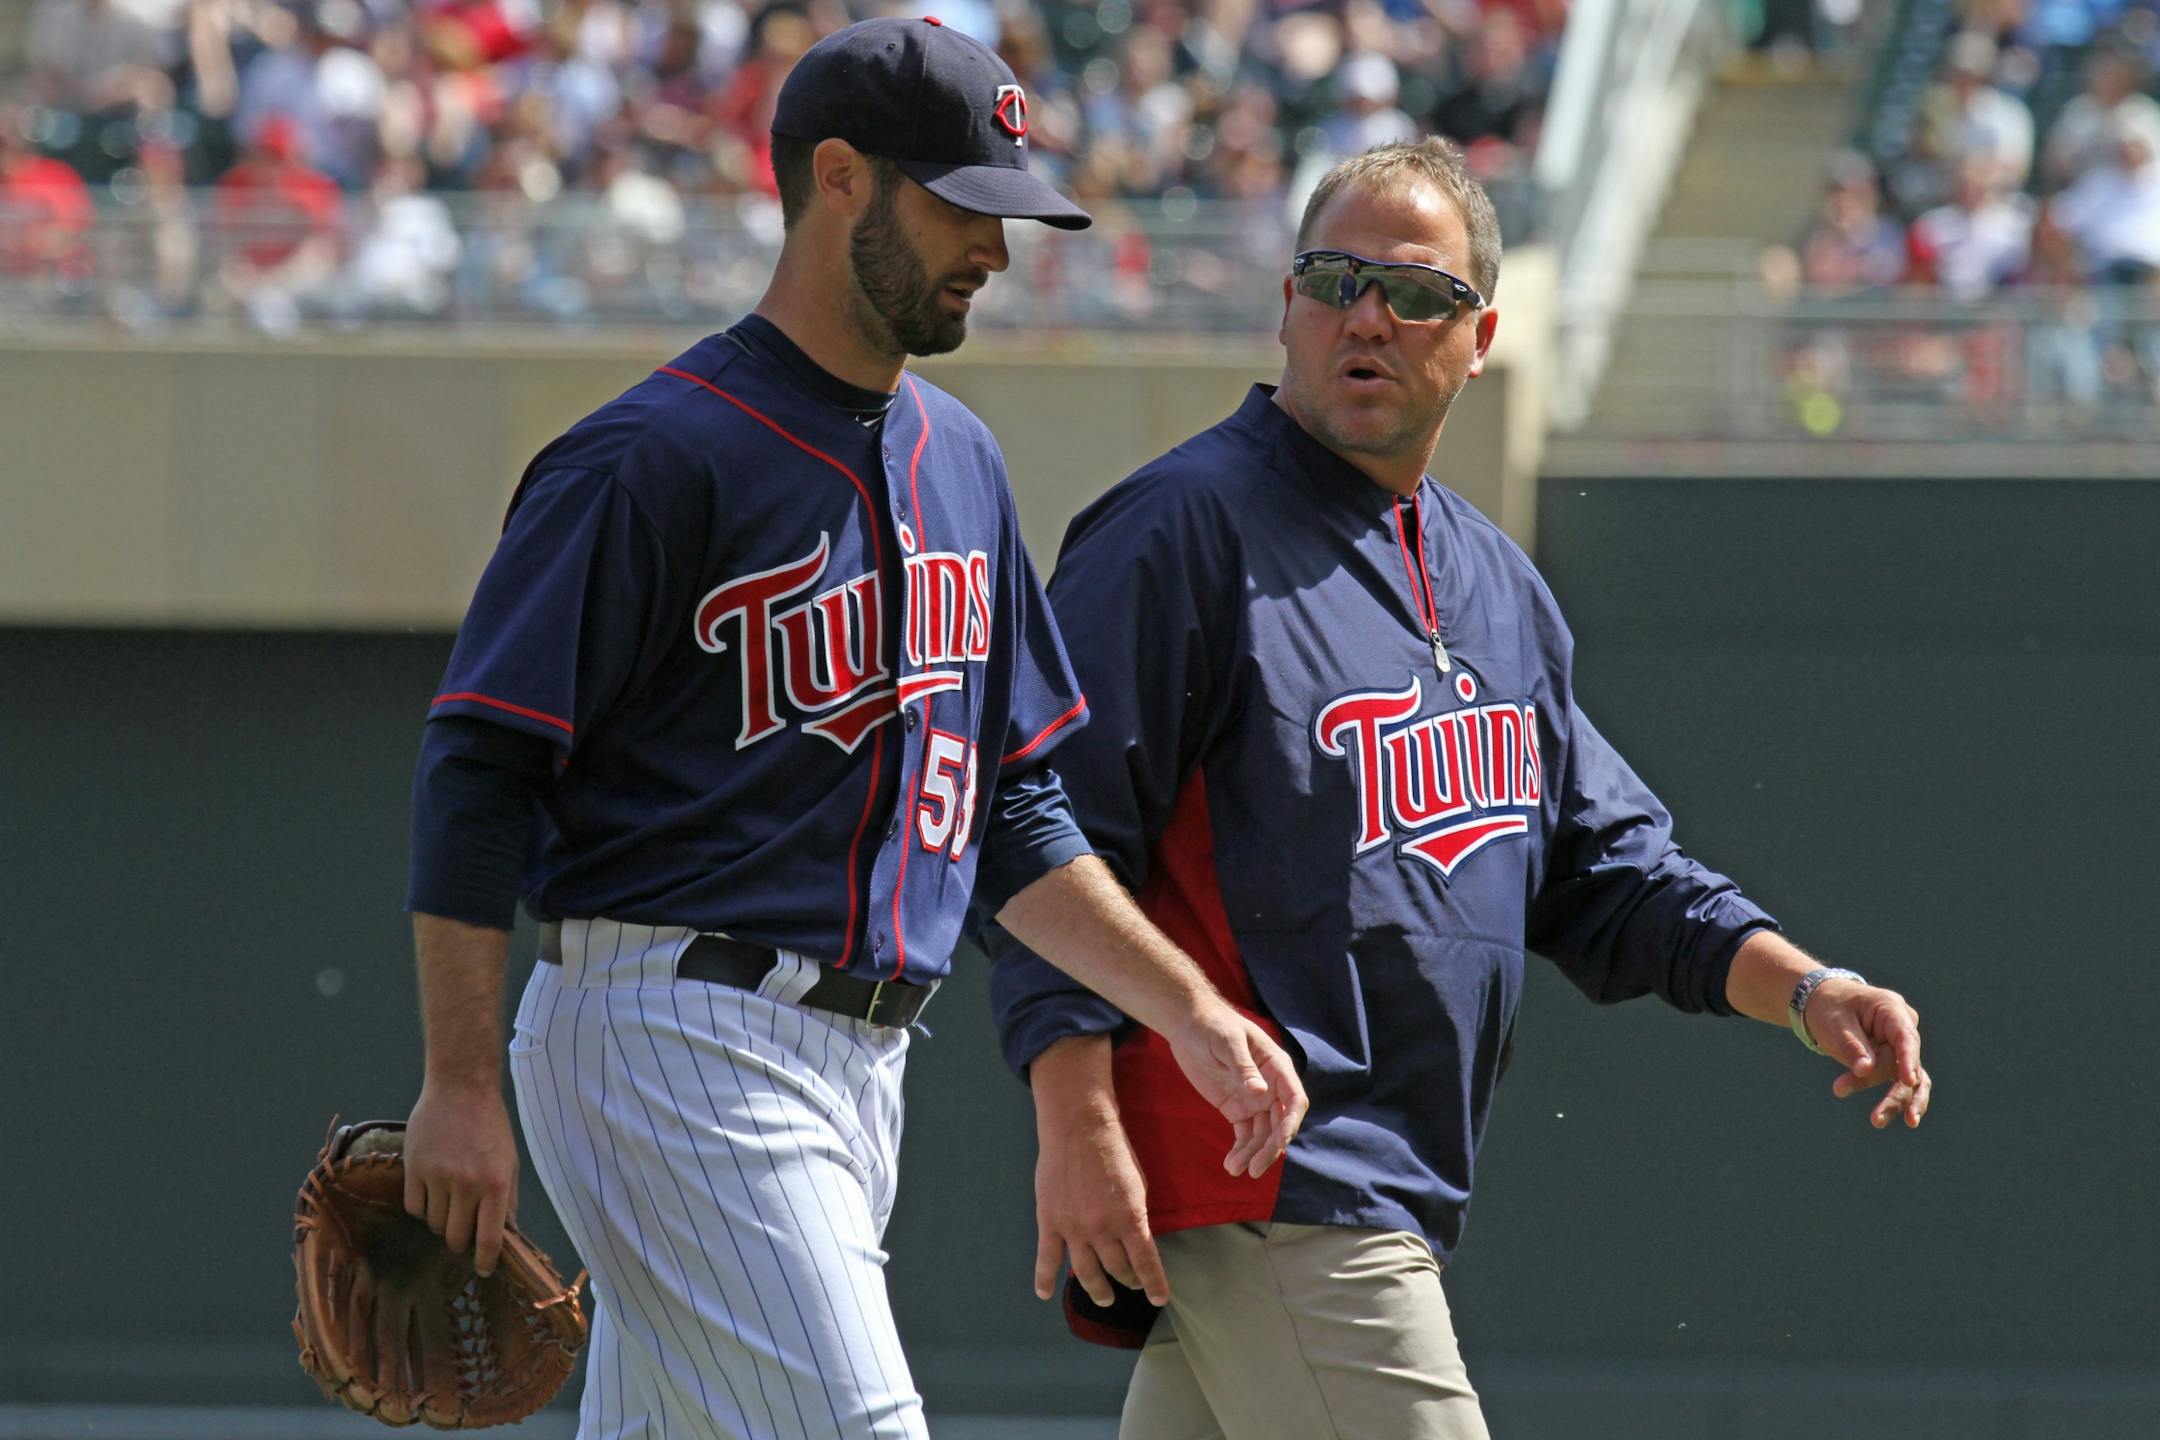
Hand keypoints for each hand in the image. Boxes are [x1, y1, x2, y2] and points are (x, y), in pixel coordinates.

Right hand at [404, 1080, 520, 1274]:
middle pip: (455, 1237)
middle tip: (463, 1227)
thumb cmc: (490, 1126)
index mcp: (497, 1184)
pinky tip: (431, 1188)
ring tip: (449, 1198)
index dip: (486, 1261)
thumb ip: (508, 1199)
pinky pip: (414, 1208)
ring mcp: (438, 1177)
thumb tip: (506, 1236)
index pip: (489, 1239)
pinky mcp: (414, 1169)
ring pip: (434, 1224)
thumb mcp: (510, 1162)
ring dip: (442, 1219)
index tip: (483, 1270)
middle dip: (460, 1240)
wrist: (461, 1088)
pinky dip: (422, 1206)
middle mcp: (467, 1184)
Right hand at [1033, 1105, 1164, 1306]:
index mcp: (1130, 1218)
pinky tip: (1045, 1293)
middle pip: (1118, 1269)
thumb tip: (1136, 1241)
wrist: (1078, 1127)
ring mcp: (1074, 1228)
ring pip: (1087, 1273)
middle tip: (1130, 1284)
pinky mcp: (1050, 1222)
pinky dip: (1045, 1280)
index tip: (1158, 1298)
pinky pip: (1047, 1259)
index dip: (1154, 1285)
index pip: (1146, 1263)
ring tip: (1105, 1298)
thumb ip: (1136, 1216)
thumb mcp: (1138, 1185)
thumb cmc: (1113, 1151)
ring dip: (1098, 1290)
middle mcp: (1102, 1229)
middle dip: (1128, 1281)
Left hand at [1163, 1004, 1307, 1176]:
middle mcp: (1271, 1087)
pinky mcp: (1236, 1108)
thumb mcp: (1228, 1042)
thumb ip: (1244, 1067)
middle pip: (1280, 1123)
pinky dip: (1241, 1150)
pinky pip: (1245, 1134)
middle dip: (1270, 1147)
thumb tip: (1261, 1092)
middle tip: (1254, 1168)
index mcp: (1277, 1067)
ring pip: (1263, 1134)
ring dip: (1253, 1153)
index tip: (1281, 1143)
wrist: (1188, 1024)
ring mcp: (1254, 1100)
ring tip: (1235, 1169)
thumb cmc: (1213, 1025)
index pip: (1294, 1099)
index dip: (1291, 1123)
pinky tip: (1231, 1164)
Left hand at [1803, 979, 1932, 1129]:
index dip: (1909, 1059)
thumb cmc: (1829, 1007)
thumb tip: (1866, 1070)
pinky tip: (1886, 1118)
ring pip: (1907, 1079)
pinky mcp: (1894, 1061)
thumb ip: (1852, 1046)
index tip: (1908, 1081)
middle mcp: (1903, 1028)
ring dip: (1893, 1101)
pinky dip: (1894, 1101)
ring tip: (1877, 1122)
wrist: (1822, 1003)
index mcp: (1891, 1009)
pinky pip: (1901, 1084)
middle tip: (1875, 1118)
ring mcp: (1901, 1046)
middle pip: (1901, 1063)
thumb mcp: (1834, 1023)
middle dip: (1888, 1090)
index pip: (1905, 1037)